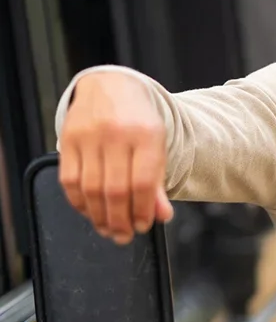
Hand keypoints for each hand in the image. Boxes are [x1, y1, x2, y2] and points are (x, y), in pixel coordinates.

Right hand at [59, 72, 173, 244]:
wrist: (111, 87)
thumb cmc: (137, 122)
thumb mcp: (156, 147)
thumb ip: (158, 183)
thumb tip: (162, 216)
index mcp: (146, 135)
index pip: (143, 183)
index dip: (142, 211)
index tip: (142, 226)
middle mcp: (116, 133)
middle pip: (115, 190)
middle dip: (120, 220)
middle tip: (123, 235)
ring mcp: (89, 136)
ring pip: (91, 189)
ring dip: (99, 217)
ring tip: (108, 228)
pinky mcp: (67, 139)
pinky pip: (69, 181)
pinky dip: (79, 203)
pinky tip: (90, 211)